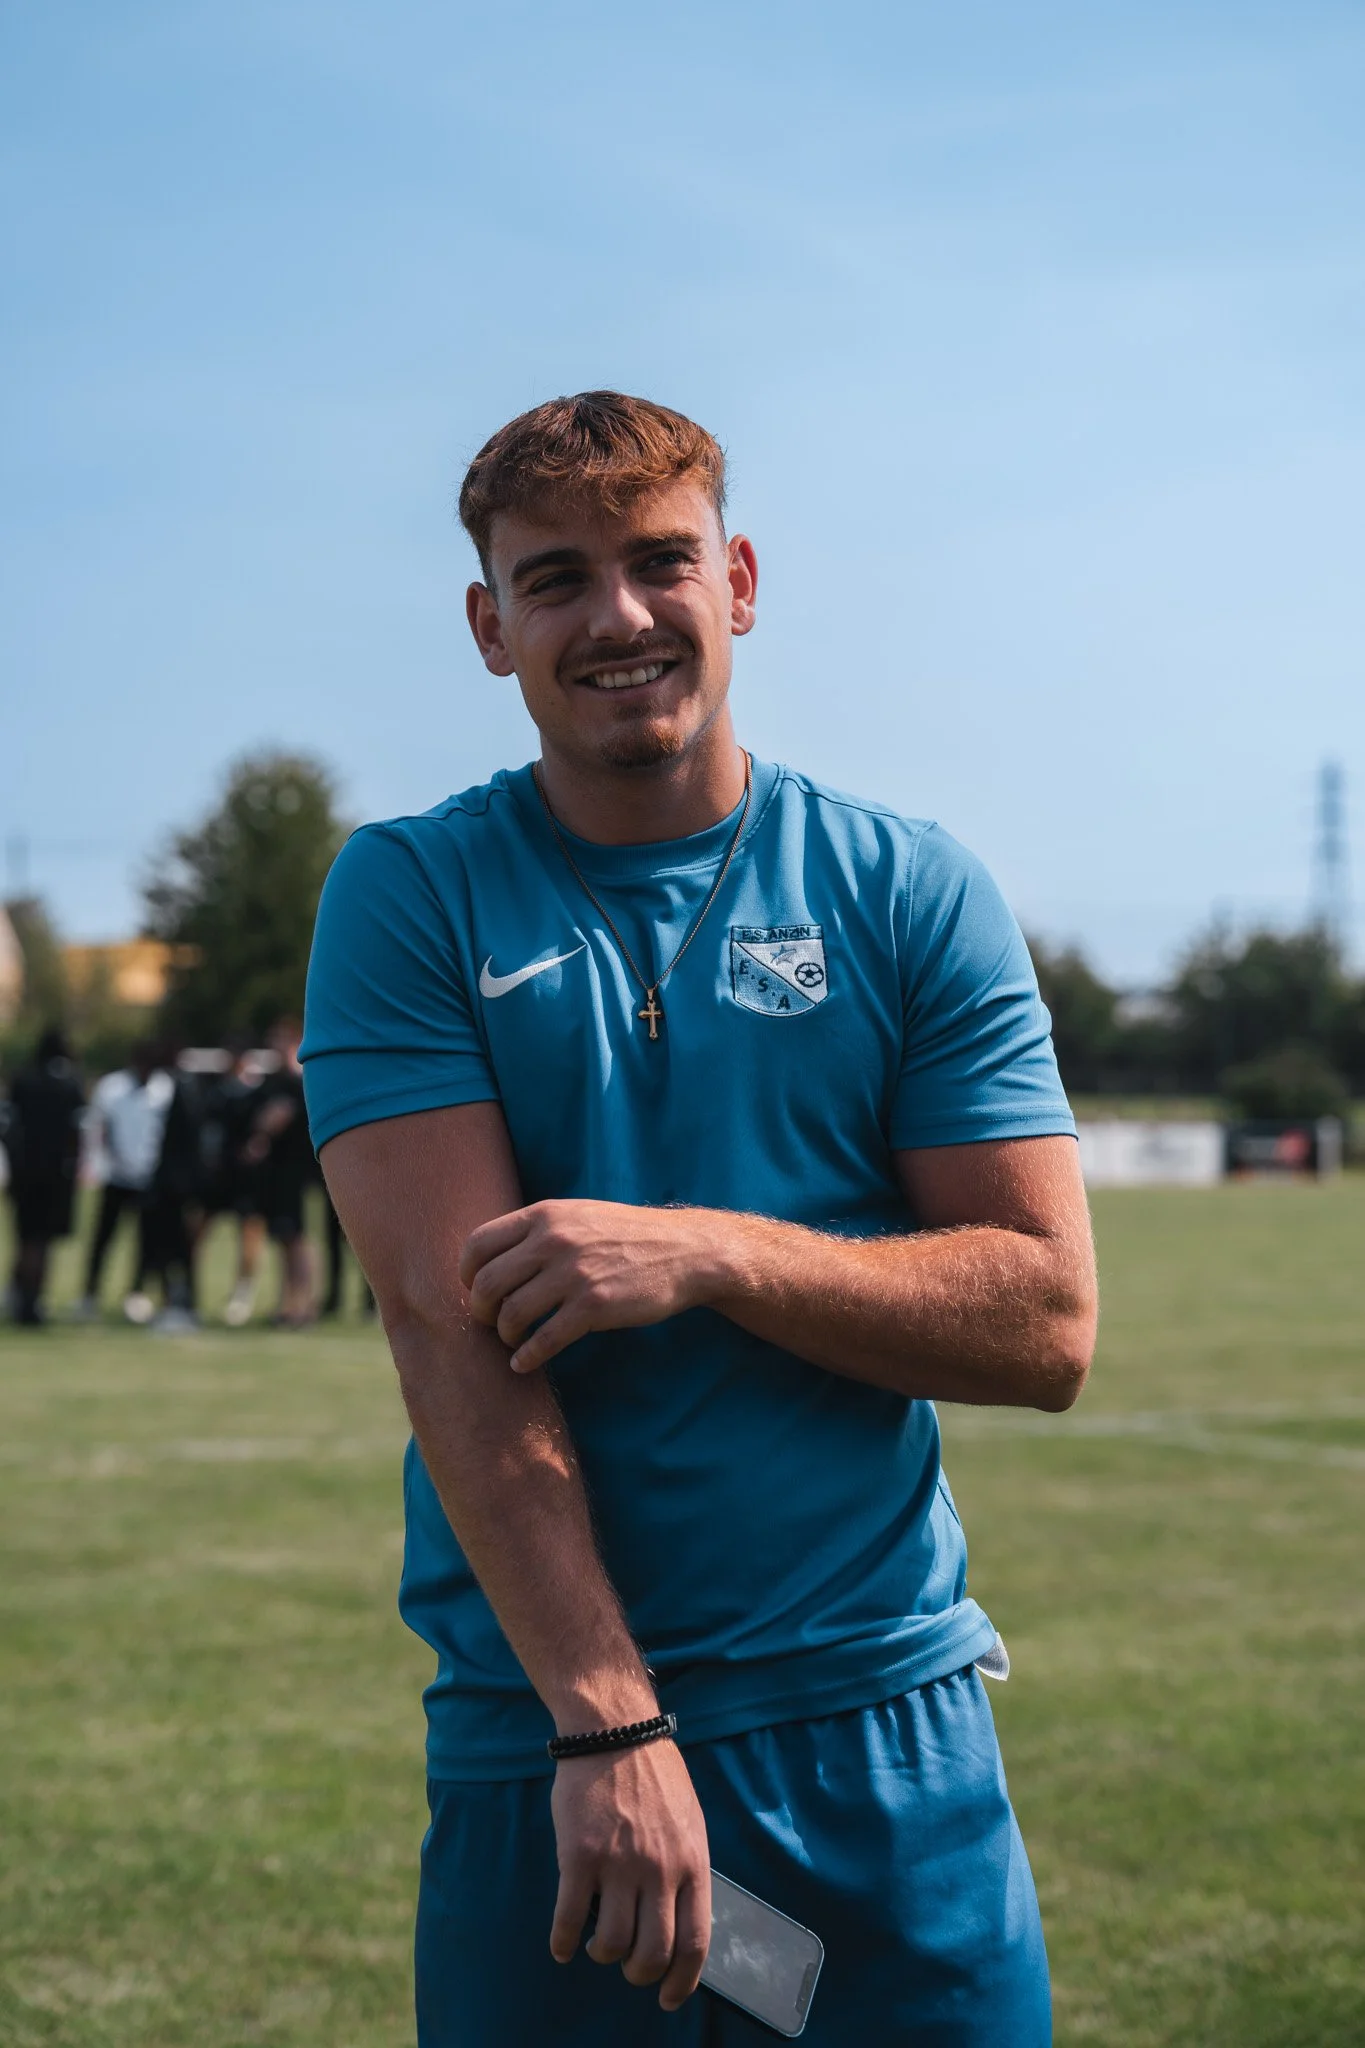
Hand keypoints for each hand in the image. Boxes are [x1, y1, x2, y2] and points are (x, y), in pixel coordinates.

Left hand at [459, 1200, 723, 1372]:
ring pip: (511, 1313)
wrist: (684, 1250)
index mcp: (544, 1215)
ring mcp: (574, 1274)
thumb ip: (538, 1229)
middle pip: (486, 1283)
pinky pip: (543, 1340)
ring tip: (513, 1341)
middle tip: (490, 1322)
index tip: (475, 1290)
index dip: (466, 1274)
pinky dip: (527, 1356)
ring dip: (504, 1334)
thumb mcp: (578, 1215)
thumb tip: (491, 1256)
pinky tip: (524, 1362)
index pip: (477, 1244)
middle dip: (480, 1310)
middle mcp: (554, 1240)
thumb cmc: (626, 1236)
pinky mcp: (594, 1306)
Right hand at [549, 1738, 710, 2011]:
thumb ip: (687, 1870)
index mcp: (692, 1862)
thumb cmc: (655, 1776)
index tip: (667, 1998)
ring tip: (598, 1945)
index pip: (695, 1942)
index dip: (681, 1982)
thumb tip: (683, 1919)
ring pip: (612, 1943)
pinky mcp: (579, 1856)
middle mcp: (659, 1870)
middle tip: (628, 1967)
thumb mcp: (690, 1822)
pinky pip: (569, 1917)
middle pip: (652, 1952)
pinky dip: (563, 1942)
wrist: (614, 1731)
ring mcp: (618, 1865)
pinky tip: (562, 1945)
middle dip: (639, 1973)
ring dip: (603, 1954)